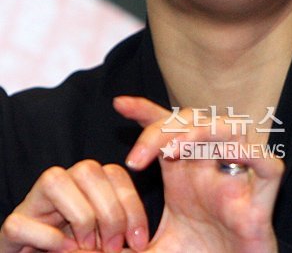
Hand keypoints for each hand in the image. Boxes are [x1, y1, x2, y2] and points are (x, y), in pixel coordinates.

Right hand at [0, 160, 148, 252]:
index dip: (131, 205)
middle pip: (89, 170)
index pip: (116, 173)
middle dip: (108, 211)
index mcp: (93, 185)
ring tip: (88, 247)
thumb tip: (152, 211)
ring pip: (55, 180)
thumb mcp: (118, 238)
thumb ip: (130, 222)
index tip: (139, 241)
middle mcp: (66, 184)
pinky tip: (66, 251)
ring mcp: (37, 201)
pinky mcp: (15, 224)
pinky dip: (49, 239)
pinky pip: (24, 219)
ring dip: (79, 217)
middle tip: (114, 247)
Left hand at [114, 96, 283, 252]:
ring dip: (201, 132)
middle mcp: (211, 166)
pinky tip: (226, 158)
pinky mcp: (263, 200)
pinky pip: (268, 163)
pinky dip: (250, 155)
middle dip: (164, 128)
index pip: (168, 127)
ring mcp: (238, 179)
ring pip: (230, 129)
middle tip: (136, 159)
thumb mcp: (155, 250)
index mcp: (186, 171)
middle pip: (193, 121)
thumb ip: (127, 248)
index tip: (119, 104)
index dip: (146, 111)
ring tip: (173, 152)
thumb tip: (86, 252)